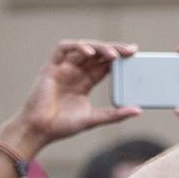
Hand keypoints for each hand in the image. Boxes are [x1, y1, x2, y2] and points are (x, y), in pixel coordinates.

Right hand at [0, 39, 140, 155]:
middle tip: (131, 50)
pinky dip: (77, 47)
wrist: (39, 130)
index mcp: (85, 82)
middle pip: (97, 54)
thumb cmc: (63, 126)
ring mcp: (62, 68)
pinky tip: (90, 53)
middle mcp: (74, 72)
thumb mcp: (94, 119)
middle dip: (114, 49)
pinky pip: (63, 49)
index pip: (104, 65)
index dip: (119, 58)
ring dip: (99, 47)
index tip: (135, 55)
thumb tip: (139, 110)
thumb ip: (115, 114)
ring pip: (83, 48)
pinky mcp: (50, 67)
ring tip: (114, 54)